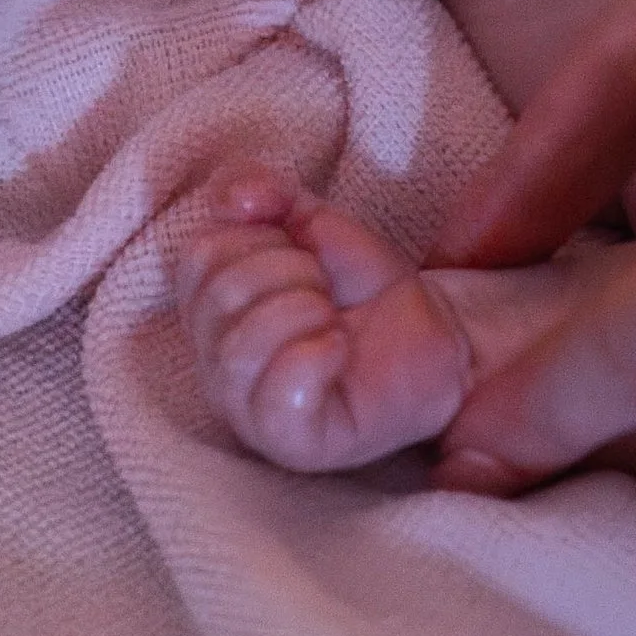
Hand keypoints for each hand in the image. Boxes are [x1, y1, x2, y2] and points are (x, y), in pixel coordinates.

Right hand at [179, 168, 593, 469]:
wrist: (436, 334)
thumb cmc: (365, 287)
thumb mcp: (315, 222)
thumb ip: (265, 194)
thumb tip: (233, 198)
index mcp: (210, 312)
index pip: (199, 256)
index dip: (262, 238)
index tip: (305, 257)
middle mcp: (215, 365)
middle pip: (219, 298)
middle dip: (291, 273)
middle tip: (326, 293)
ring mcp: (247, 410)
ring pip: (240, 348)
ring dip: (305, 313)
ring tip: (334, 322)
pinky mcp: (289, 442)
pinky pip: (278, 394)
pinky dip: (317, 356)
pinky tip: (340, 350)